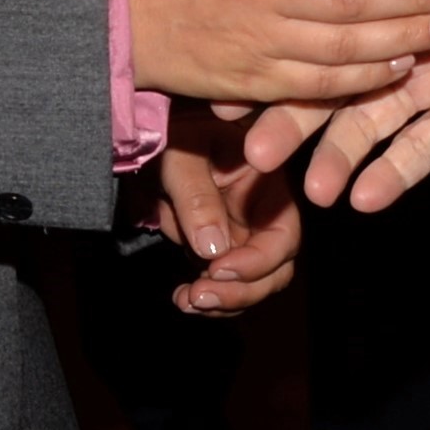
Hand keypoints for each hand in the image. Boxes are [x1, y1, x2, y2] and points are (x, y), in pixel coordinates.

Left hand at [152, 104, 301, 315]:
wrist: (146, 133)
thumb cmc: (170, 129)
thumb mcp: (181, 153)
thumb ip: (196, 196)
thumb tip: (212, 249)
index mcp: (268, 185)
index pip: (282, 235)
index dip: (258, 260)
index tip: (218, 268)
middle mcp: (262, 215)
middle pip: (275, 270)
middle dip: (242, 290)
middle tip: (201, 295)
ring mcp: (241, 235)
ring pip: (250, 285)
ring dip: (223, 301)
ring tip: (187, 301)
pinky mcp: (217, 249)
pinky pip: (223, 284)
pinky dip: (207, 297)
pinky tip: (182, 299)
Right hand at [237, 0, 429, 210]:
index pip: (317, 12)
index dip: (273, 42)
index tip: (227, 75)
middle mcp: (401, 28)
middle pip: (334, 79)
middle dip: (293, 118)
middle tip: (253, 154)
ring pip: (372, 121)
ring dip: (338, 155)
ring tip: (309, 190)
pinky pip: (427, 149)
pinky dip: (394, 174)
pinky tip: (362, 199)